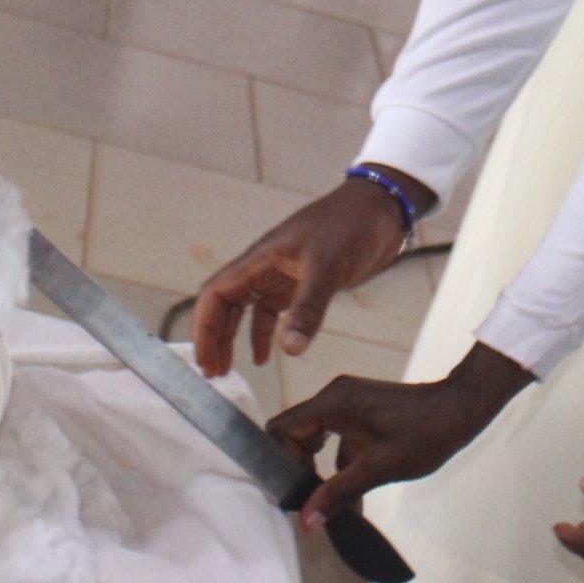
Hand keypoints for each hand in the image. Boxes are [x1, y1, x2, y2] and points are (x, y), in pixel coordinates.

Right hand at [190, 176, 432, 377]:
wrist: (379, 209)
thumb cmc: (349, 226)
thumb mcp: (327, 267)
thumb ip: (308, 308)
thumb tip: (290, 351)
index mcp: (259, 259)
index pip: (215, 293)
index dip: (204, 326)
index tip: (204, 359)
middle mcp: (264, 268)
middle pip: (225, 305)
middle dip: (215, 338)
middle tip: (213, 373)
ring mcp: (282, 275)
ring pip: (246, 311)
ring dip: (235, 339)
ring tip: (229, 369)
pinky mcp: (301, 283)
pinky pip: (272, 312)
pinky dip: (266, 335)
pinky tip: (270, 357)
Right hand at [268, 342, 529, 530]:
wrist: (462, 409)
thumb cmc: (422, 435)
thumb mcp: (377, 468)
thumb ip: (338, 493)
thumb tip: (305, 522)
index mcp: (331, 403)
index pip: (282, 429)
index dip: (279, 461)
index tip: (290, 493)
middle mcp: (334, 398)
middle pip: (296, 434)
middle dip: (298, 468)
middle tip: (305, 502)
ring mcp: (349, 403)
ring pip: (316, 438)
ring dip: (319, 469)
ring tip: (325, 502)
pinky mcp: (363, 412)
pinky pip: (337, 438)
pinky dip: (339, 464)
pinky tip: (350, 494)